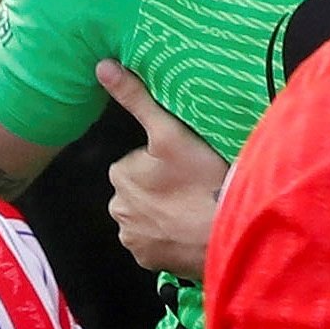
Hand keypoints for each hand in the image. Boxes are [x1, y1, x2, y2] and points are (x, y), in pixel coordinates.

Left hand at [94, 62, 227, 281]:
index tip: (188, 166)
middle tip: (195, 187)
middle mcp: (117, 210)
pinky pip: (158, 244)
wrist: (227, 232)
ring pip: (149, 218)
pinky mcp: (150, 262)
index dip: (165, 161)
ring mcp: (133, 240)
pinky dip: (171, 238)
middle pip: (141, 190)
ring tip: (195, 209)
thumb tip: (102, 65)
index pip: (138, 161)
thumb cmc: (201, 178)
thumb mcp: (170, 131)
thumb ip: (135, 98)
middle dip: (161, 189)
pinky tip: (191, 230)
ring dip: (166, 214)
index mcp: (119, 174)